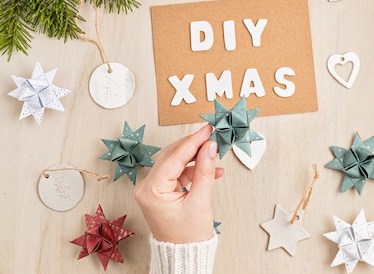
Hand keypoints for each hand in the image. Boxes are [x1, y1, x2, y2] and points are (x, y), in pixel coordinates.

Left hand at [133, 125, 223, 242]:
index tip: (208, 130)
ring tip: (214, 151)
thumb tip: (209, 147)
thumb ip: (204, 170)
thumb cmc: (188, 237)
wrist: (185, 255)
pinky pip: (178, 172)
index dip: (193, 141)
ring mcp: (153, 189)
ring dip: (195, 156)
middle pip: (171, 156)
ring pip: (175, 162)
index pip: (174, 157)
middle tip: (212, 135)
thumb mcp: (200, 201)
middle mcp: (147, 187)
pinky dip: (194, 169)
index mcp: (150, 191)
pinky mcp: (161, 191)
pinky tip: (211, 168)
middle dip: (193, 145)